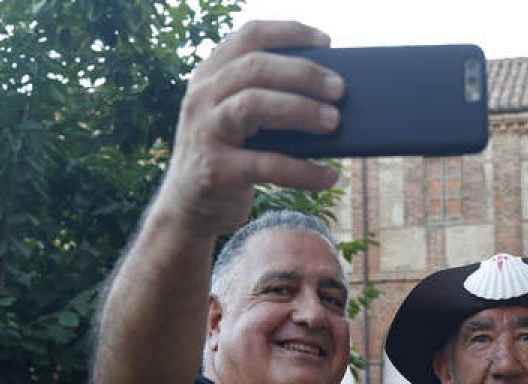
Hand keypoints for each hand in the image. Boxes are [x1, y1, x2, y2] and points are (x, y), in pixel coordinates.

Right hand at [155, 20, 343, 230]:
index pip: (249, 36)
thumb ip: (266, 96)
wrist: (189, 206)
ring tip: (334, 121)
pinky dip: (302, 170)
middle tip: (339, 88)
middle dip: (303, 73)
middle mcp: (202, 96)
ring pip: (253, 104)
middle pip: (254, 67)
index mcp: (210, 75)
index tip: (326, 42)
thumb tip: (330, 92)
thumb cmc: (230, 154)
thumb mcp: (237, 117)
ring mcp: (205, 132)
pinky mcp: (215, 170)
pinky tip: (329, 175)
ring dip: (300, 110)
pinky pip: (266, 164)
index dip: (289, 33)